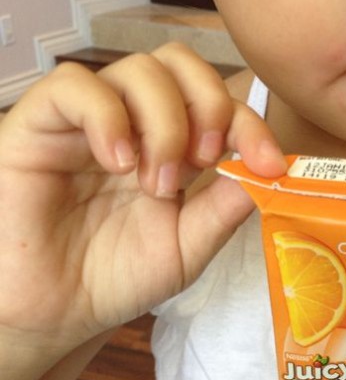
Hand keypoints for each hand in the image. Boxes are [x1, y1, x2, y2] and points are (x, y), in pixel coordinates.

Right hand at [0, 43, 285, 357]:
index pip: (219, 105)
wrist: (55, 313)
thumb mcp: (187, 247)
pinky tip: (117, 162)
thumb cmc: (117, 278)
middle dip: (208, 105)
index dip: (250, 124)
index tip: (269, 163)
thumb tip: (270, 170)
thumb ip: (225, 207)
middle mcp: (136, 125)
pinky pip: (75, 86)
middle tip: (204, 160)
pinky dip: (108, 116)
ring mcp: (91, 121)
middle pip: (181, 65)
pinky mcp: (40, 124)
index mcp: (175, 149)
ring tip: (154, 183)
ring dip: (163, 123)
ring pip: (138, 70)